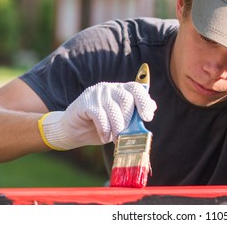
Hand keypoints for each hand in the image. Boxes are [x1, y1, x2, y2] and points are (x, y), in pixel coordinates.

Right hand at [38, 82, 156, 149]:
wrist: (73, 131)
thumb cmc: (100, 126)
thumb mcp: (121, 121)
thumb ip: (134, 114)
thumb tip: (152, 108)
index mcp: (121, 89)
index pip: (136, 89)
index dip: (144, 102)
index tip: (147, 117)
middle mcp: (109, 88)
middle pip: (127, 100)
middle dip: (128, 121)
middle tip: (125, 136)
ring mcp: (97, 93)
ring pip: (114, 110)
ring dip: (117, 129)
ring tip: (115, 139)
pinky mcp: (85, 102)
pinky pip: (100, 116)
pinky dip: (105, 130)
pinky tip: (104, 137)